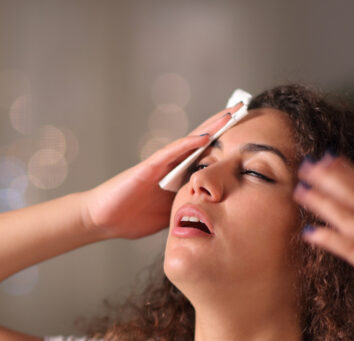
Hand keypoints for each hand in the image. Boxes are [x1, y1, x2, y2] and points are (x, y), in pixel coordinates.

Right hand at [82, 102, 243, 239]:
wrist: (102, 219)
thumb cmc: (132, 217)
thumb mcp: (172, 215)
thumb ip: (191, 208)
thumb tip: (217, 216)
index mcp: (179, 176)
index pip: (208, 155)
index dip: (227, 143)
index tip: (251, 133)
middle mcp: (171, 165)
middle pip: (203, 141)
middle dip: (223, 126)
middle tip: (245, 108)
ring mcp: (160, 164)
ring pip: (190, 141)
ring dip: (210, 127)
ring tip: (231, 113)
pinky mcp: (147, 168)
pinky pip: (170, 153)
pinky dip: (187, 144)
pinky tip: (204, 137)